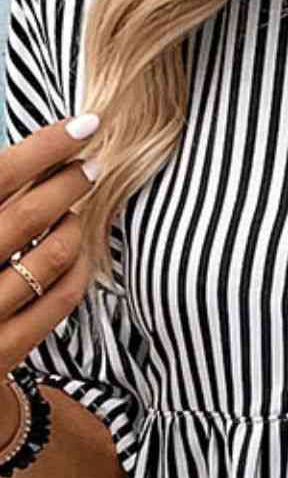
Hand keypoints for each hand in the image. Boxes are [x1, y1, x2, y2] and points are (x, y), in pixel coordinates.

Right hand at [0, 116, 101, 453]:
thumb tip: (30, 156)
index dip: (43, 147)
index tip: (82, 125)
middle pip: (28, 215)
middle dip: (68, 184)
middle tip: (90, 167)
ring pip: (50, 257)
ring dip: (74, 228)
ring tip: (75, 214)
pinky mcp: (0, 352)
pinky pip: (58, 300)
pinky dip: (77, 270)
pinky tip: (77, 253)